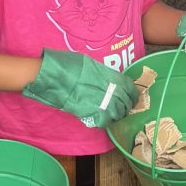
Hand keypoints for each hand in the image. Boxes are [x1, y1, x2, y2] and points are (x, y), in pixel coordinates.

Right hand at [24, 50, 139, 128]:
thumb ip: (103, 74)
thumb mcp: (90, 64)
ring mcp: (102, 103)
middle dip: (126, 107)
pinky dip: (105, 121)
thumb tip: (109, 80)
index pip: (130, 89)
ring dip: (117, 115)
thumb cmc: (68, 65)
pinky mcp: (91, 114)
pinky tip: (102, 119)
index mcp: (111, 76)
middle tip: (122, 108)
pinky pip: (105, 121)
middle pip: (126, 103)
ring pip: (118, 114)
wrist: (53, 76)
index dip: (133, 95)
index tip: (132, 98)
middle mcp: (111, 90)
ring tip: (112, 114)